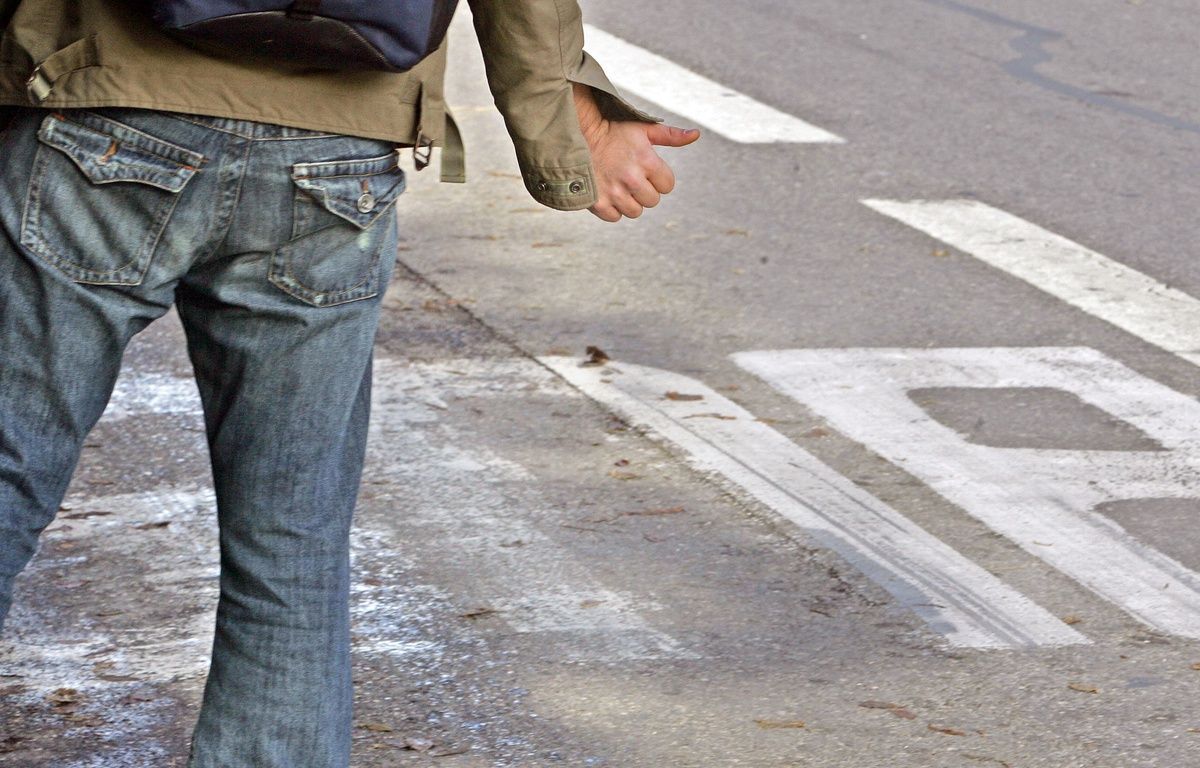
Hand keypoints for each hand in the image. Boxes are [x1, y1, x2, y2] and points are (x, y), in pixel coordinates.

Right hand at [573, 83, 699, 221]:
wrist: (578, 136)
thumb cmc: (614, 132)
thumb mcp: (644, 129)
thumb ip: (672, 135)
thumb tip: (696, 134)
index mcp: (647, 161)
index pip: (668, 186)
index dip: (658, 178)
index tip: (644, 168)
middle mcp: (632, 179)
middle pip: (653, 201)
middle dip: (644, 190)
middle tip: (629, 175)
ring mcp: (614, 193)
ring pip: (635, 212)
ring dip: (629, 201)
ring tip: (618, 184)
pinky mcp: (598, 203)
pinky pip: (615, 217)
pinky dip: (612, 208)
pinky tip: (606, 191)